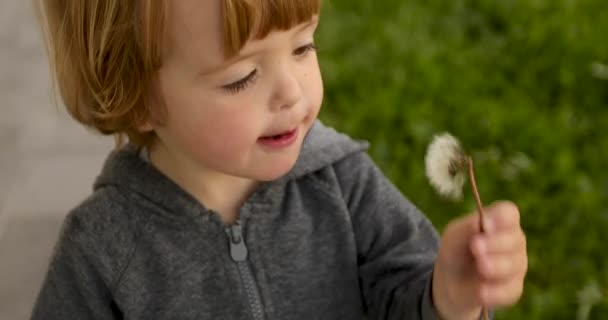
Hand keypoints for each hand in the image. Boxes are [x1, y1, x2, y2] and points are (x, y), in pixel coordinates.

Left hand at [432, 201, 527, 319]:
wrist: (450, 282)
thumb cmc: (455, 251)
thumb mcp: (454, 236)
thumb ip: (467, 227)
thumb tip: (484, 221)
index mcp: (500, 222)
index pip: (509, 213)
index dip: (500, 218)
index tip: (485, 225)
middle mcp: (514, 241)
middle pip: (515, 239)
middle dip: (495, 244)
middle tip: (476, 248)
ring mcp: (517, 266)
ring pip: (515, 265)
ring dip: (497, 266)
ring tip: (481, 267)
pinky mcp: (513, 289)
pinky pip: (510, 290)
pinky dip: (495, 291)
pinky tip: (482, 291)